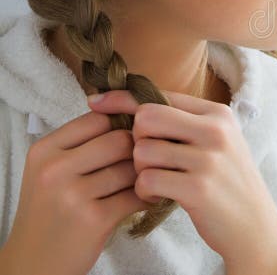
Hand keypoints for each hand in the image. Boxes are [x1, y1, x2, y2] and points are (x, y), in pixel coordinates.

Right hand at [2, 108, 150, 274]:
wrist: (33, 263)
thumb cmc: (50, 210)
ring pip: (132, 168)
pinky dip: (147, 197)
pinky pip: (136, 196)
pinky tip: (145, 199)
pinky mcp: (94, 219)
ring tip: (145, 181)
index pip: (99, 119)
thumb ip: (83, 142)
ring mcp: (72, 195)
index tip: (130, 139)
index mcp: (45, 150)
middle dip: (136, 151)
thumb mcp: (51, 170)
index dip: (121, 127)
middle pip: (120, 140)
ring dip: (144, 176)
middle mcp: (54, 169)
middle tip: (142, 162)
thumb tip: (132, 112)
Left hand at [87, 89, 276, 266]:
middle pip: (146, 118)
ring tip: (157, 181)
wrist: (253, 225)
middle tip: (149, 160)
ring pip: (142, 151)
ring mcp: (209, 159)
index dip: (123, 99)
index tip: (95, 102)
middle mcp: (216, 130)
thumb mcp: (216, 142)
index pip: (160, 95)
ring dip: (140, 170)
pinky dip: (144, 191)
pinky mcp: (198, 188)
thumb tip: (127, 103)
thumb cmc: (225, 181)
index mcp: (218, 114)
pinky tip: (159, 196)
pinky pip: (147, 180)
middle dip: (136, 140)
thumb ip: (182, 122)